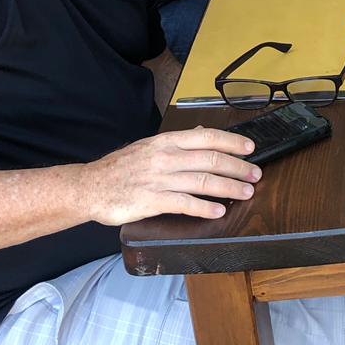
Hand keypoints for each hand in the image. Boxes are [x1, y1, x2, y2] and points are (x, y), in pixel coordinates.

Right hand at [84, 127, 263, 224]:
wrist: (89, 187)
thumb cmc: (120, 169)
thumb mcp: (149, 147)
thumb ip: (177, 143)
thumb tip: (202, 133)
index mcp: (166, 141)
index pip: (207, 137)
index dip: (232, 142)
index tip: (250, 148)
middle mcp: (165, 157)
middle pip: (211, 159)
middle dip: (238, 167)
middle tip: (255, 174)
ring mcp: (158, 179)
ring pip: (203, 181)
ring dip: (229, 188)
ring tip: (245, 193)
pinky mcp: (151, 201)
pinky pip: (184, 204)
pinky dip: (204, 208)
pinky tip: (218, 211)